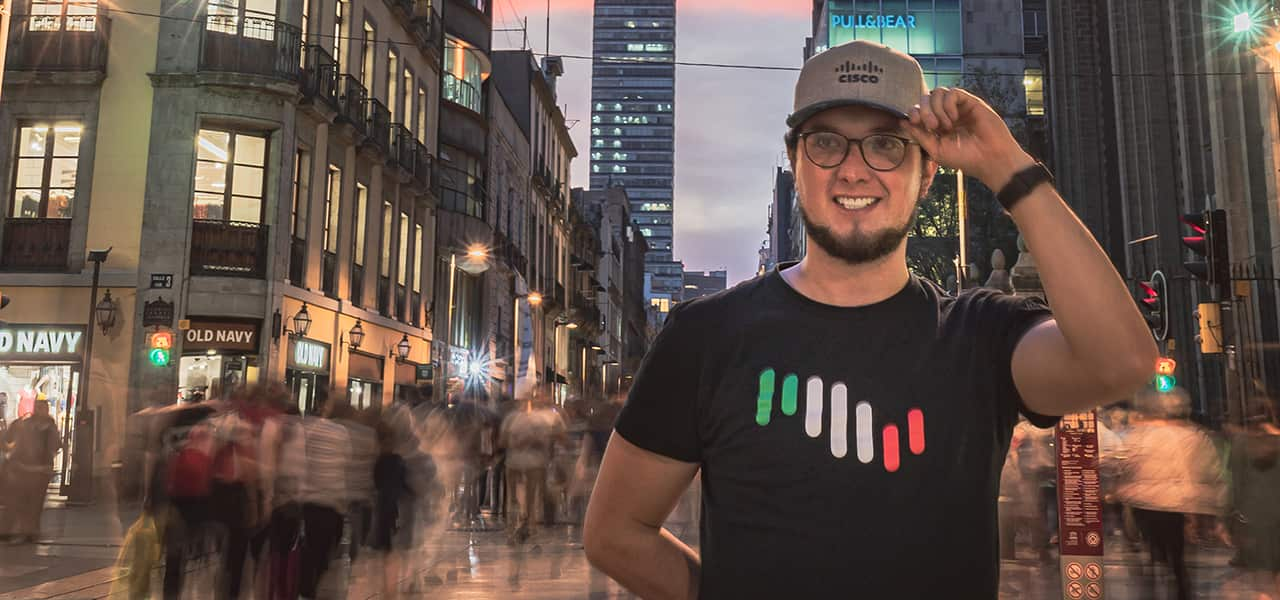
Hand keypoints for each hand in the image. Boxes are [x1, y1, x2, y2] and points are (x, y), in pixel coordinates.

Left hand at [902, 87, 1034, 189]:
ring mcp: (957, 107)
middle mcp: (945, 114)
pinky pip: (952, 92)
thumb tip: (902, 121)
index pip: (918, 110)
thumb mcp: (936, 150)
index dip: (913, 112)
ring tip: (946, 125)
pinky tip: (954, 118)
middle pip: (925, 99)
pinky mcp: (969, 101)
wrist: (989, 158)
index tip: (914, 122)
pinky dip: (948, 104)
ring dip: (936, 108)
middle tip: (933, 127)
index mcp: (936, 126)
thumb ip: (919, 135)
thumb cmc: (964, 158)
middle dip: (924, 111)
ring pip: (937, 92)